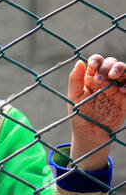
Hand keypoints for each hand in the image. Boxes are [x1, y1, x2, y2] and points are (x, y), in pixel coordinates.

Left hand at [67, 54, 124, 169]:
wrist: (92, 133)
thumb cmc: (79, 115)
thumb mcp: (74, 97)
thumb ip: (75, 80)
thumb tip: (79, 62)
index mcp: (90, 77)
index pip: (96, 61)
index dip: (97, 60)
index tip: (93, 66)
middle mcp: (105, 79)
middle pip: (111, 63)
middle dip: (109, 66)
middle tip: (103, 78)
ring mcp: (116, 87)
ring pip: (124, 71)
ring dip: (121, 69)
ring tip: (114, 77)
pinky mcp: (125, 97)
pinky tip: (122, 90)